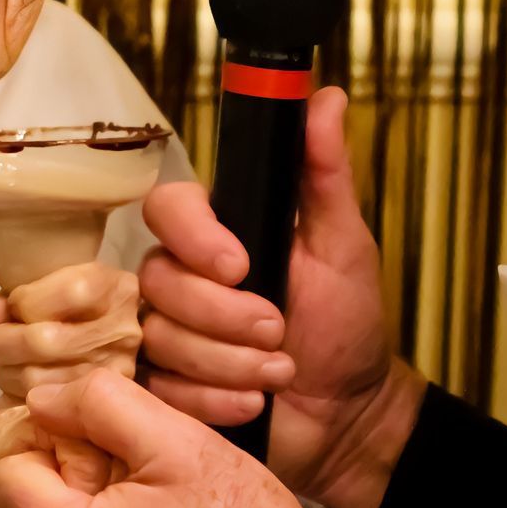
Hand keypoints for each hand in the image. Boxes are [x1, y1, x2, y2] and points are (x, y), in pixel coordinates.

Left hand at [0, 262, 141, 400]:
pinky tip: (22, 388)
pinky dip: (15, 399)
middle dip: (4, 341)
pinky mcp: (98, 414)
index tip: (18, 305)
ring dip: (7, 373)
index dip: (25, 301)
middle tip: (2, 340)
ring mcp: (115, 378)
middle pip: (45, 341)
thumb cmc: (60, 313)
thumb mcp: (38, 293)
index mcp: (116, 289)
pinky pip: (37, 412)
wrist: (90, 347)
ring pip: (36, 381)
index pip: (71, 291)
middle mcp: (125, 333)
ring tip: (12, 363)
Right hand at [138, 87, 424, 507]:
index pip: (170, 208)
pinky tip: (251, 401)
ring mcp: (167, 330)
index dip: (195, 237)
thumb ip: (326, 173)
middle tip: (278, 330)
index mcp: (219, 231)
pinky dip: (210, 398)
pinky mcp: (162, 384)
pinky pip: (158, 387)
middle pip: (158, 278)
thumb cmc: (346, 322)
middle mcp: (182, 274)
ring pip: (158, 335)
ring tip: (277, 368)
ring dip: (226, 361)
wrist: (348, 410)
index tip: (241, 266)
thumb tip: (327, 97)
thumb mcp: (344, 244)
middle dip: (224, 315)